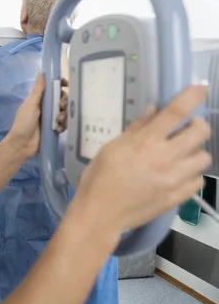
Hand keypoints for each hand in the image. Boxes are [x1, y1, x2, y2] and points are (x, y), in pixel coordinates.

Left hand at [6, 74, 68, 156]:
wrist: (22, 144)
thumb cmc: (24, 123)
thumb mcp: (30, 105)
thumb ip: (38, 90)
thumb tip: (41, 73)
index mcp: (40, 100)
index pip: (53, 88)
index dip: (61, 85)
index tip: (67, 84)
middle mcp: (47, 107)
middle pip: (62, 99)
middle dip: (64, 101)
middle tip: (60, 106)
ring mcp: (51, 118)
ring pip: (65, 112)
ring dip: (64, 115)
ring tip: (58, 121)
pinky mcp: (54, 128)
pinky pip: (64, 124)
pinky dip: (63, 125)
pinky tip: (57, 129)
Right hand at [73, 85, 211, 239]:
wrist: (100, 214)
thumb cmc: (99, 178)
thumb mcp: (111, 148)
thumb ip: (136, 129)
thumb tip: (154, 110)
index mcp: (145, 142)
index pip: (176, 112)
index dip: (192, 96)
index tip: (200, 88)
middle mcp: (165, 158)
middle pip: (201, 132)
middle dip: (197, 126)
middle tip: (185, 129)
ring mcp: (174, 179)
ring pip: (204, 157)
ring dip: (195, 152)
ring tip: (180, 155)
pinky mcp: (178, 197)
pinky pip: (199, 181)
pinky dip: (192, 175)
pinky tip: (178, 175)